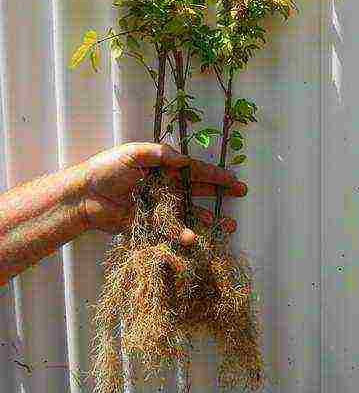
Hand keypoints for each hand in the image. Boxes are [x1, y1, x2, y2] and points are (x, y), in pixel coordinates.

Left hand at [80, 142, 246, 244]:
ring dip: (207, 219)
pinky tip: (193, 239)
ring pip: (188, 213)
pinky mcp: (148, 226)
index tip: (234, 181)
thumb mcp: (132, 153)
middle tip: (240, 195)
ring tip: (228, 227)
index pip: (194, 171)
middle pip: (197, 190)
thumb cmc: (106, 169)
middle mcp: (164, 187)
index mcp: (163, 169)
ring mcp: (158, 208)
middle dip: (219, 193)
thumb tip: (184, 160)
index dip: (215, 175)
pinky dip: (182, 236)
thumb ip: (159, 154)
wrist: (84, 196)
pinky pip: (169, 231)